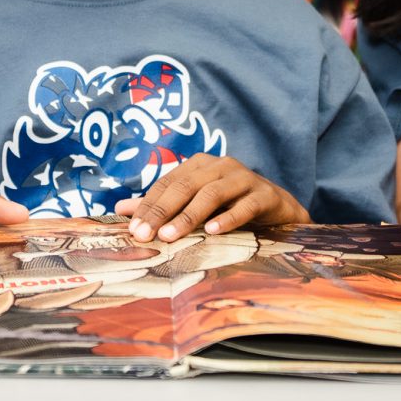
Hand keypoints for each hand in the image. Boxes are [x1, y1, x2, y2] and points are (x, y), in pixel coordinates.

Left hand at [112, 154, 307, 241]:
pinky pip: (245, 205)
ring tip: (170, 236)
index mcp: (200, 164)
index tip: (133, 229)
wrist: (279, 210)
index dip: (149, 205)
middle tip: (145, 235)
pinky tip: (213, 231)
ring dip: (189, 215)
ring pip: (212, 194)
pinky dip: (228, 218)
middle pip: (186, 186)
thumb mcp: (196, 205)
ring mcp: (245, 178)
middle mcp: (221, 165)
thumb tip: (121, 210)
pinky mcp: (265, 194)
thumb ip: (161, 205)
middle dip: (163, 211)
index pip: (168, 183)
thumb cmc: (231, 206)